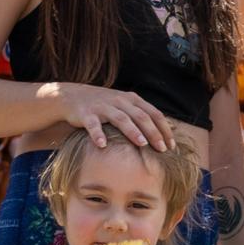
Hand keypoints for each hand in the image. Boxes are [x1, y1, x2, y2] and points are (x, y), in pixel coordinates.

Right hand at [55, 83, 174, 151]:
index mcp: (132, 99)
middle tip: (162, 149)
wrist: (72, 95)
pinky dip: (98, 134)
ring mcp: (103, 106)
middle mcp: (120, 101)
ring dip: (133, 131)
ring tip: (142, 144)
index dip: (164, 128)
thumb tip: (162, 131)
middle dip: (154, 133)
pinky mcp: (87, 113)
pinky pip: (93, 125)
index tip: (171, 145)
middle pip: (141, 117)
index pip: (154, 113)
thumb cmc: (104, 104)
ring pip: (121, 119)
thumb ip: (141, 114)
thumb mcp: (124, 104)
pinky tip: (102, 145)